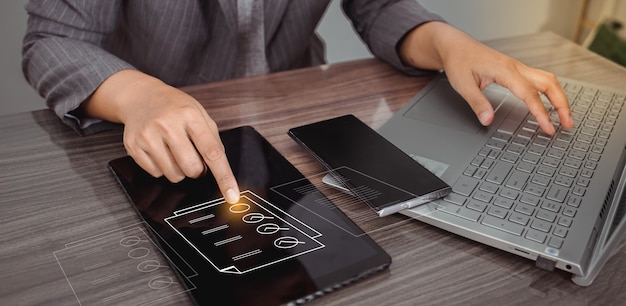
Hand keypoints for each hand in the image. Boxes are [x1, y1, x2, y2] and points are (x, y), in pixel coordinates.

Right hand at [80, 69, 239, 202]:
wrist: (141, 96)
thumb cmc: (174, 107)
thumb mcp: (199, 114)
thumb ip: (212, 140)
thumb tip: (221, 170)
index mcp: (190, 115)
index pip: (212, 152)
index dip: (224, 176)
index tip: (231, 195)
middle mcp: (168, 124)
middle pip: (191, 169)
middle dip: (197, 170)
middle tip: (193, 156)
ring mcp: (148, 135)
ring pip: (173, 175)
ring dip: (179, 170)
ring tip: (175, 151)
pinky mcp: (133, 146)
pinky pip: (156, 174)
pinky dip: (162, 168)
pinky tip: (160, 151)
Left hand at [399, 22, 572, 133]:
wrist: (456, 46)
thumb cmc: (459, 61)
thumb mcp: (462, 85)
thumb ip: (477, 103)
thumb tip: (488, 120)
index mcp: (505, 71)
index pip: (529, 94)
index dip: (541, 112)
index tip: (548, 127)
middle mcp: (516, 67)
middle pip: (549, 84)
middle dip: (561, 104)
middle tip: (568, 123)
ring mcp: (518, 67)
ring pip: (548, 80)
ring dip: (559, 97)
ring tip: (564, 116)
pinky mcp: (516, 70)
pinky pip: (540, 79)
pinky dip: (550, 92)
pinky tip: (551, 102)